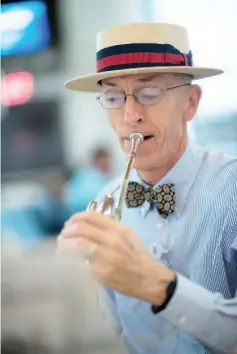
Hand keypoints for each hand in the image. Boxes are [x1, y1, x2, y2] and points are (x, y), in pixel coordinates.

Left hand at [57, 211, 174, 303]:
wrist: (148, 278)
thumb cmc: (138, 256)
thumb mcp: (128, 235)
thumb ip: (110, 226)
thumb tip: (88, 222)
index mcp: (117, 229)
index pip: (90, 216)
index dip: (76, 217)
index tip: (70, 223)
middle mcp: (111, 240)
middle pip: (80, 228)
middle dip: (66, 231)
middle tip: (63, 236)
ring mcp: (105, 256)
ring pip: (76, 244)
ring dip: (64, 245)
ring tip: (61, 248)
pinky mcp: (100, 272)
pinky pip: (78, 262)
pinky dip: (68, 260)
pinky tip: (65, 262)